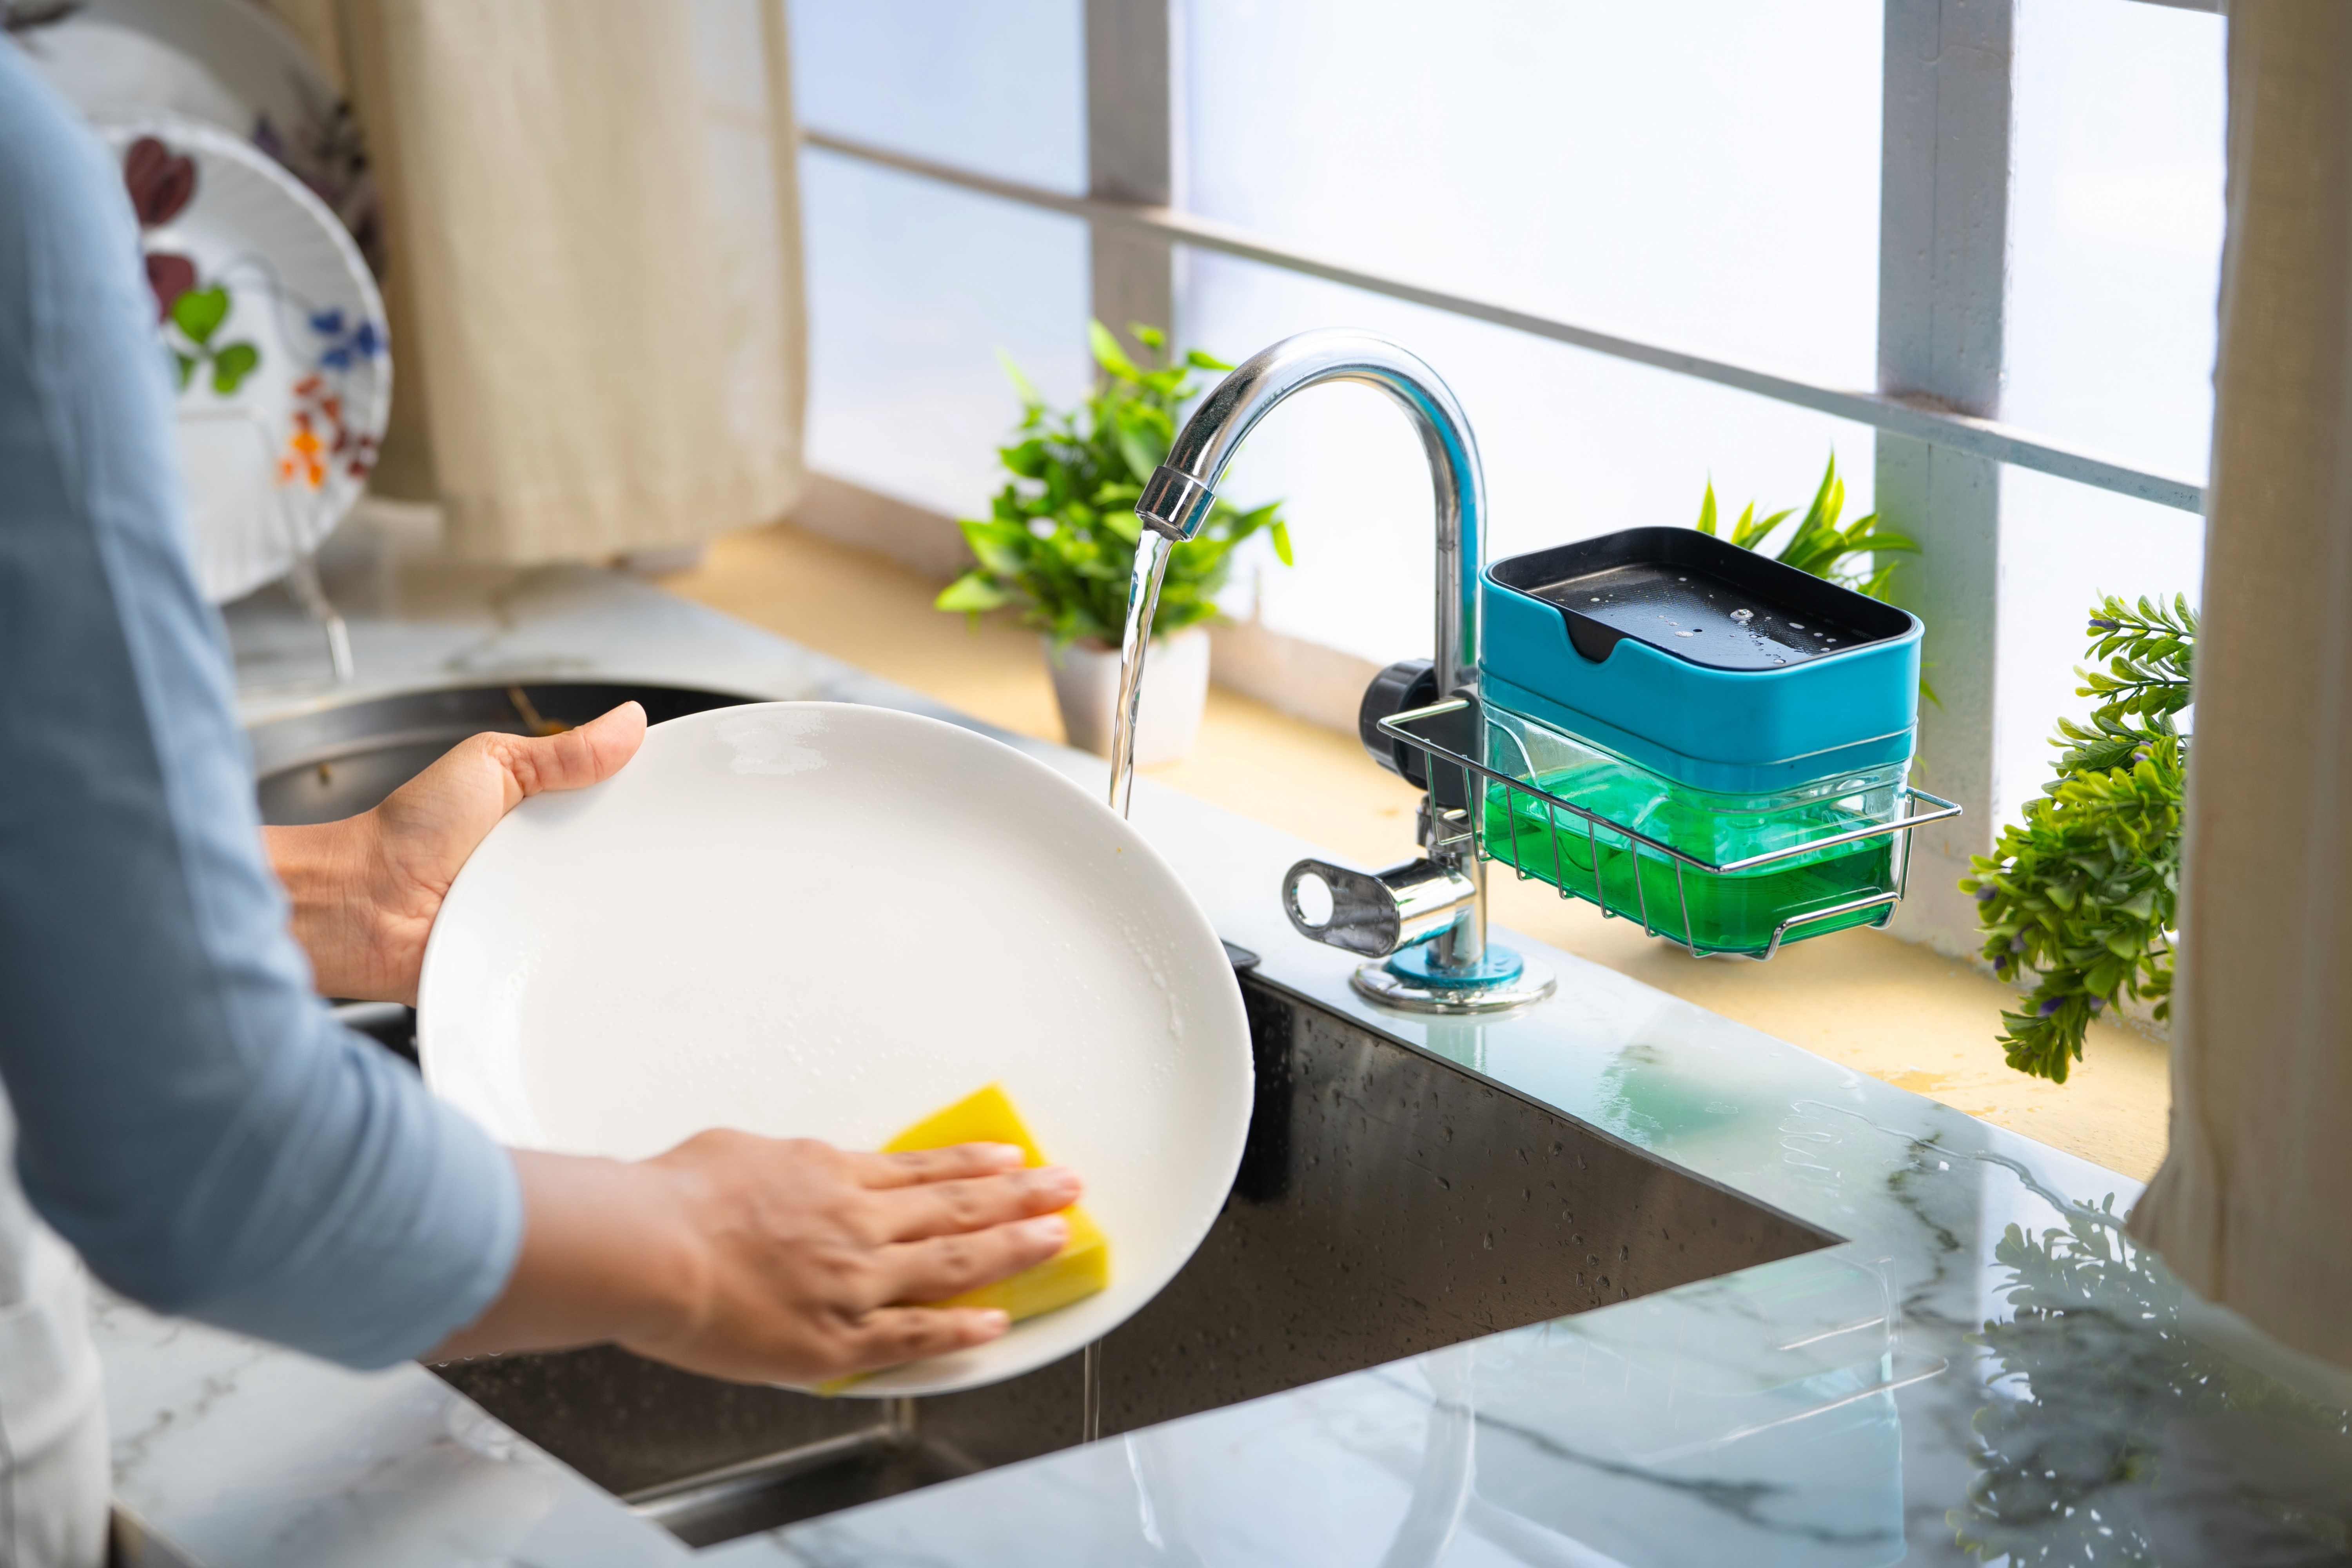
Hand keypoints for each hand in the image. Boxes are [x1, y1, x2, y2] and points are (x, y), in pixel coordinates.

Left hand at [266, 702, 646, 1003]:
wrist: (363, 907)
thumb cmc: (407, 834)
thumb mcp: (492, 764)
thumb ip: (561, 751)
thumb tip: (627, 723)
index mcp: (545, 812)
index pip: (614, 802)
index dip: (646, 796)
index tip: (677, 791)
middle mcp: (551, 863)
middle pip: (621, 858)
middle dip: (641, 853)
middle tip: (655, 844)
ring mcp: (546, 913)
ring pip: (608, 910)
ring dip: (617, 903)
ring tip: (624, 892)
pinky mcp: (537, 959)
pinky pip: (580, 956)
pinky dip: (592, 950)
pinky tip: (603, 938)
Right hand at [434, 1137, 1082, 1384]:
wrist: (650, 1245)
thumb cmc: (675, 1196)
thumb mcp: (737, 1153)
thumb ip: (777, 1166)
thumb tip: (781, 1170)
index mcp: (831, 1175)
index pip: (921, 1170)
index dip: (972, 1165)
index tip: (1012, 1158)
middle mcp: (858, 1222)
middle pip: (956, 1206)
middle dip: (1020, 1194)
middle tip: (1067, 1184)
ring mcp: (856, 1280)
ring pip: (954, 1262)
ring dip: (1013, 1247)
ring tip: (1060, 1235)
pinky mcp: (837, 1336)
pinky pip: (915, 1335)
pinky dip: (961, 1330)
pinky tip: (998, 1325)